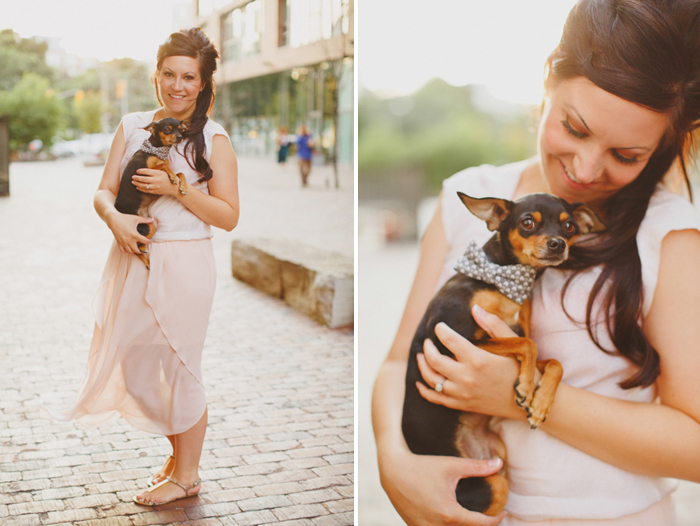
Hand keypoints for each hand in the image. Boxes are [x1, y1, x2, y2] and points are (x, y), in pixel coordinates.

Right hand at [106, 210, 153, 254]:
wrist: (113, 219)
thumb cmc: (125, 218)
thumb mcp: (136, 218)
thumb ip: (145, 220)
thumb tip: (152, 219)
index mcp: (134, 235)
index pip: (144, 241)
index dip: (149, 242)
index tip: (150, 242)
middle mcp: (129, 240)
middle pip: (136, 250)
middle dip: (141, 250)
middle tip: (143, 249)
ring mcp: (123, 242)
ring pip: (130, 251)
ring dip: (134, 251)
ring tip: (137, 248)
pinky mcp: (118, 242)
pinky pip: (123, 250)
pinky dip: (126, 251)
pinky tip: (129, 248)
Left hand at [132, 168, 178, 197]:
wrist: (173, 187)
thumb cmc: (166, 178)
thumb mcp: (161, 172)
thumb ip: (153, 172)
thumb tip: (143, 171)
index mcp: (158, 174)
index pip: (147, 171)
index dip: (141, 171)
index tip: (137, 171)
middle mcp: (156, 180)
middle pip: (144, 179)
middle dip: (137, 178)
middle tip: (133, 176)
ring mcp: (156, 187)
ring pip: (144, 185)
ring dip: (137, 184)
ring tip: (133, 182)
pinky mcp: (155, 191)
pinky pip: (146, 190)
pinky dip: (141, 189)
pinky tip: (137, 187)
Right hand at [380, 448, 506, 525]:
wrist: (393, 470)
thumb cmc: (422, 466)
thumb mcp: (451, 465)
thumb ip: (477, 467)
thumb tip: (498, 463)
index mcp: (450, 514)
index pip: (481, 525)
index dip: (496, 520)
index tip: (502, 512)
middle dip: (481, 525)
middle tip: (489, 516)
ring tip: (470, 518)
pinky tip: (450, 518)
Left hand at [416, 306, 526, 419]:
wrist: (530, 402)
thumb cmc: (523, 369)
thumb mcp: (514, 344)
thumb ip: (493, 325)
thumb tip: (474, 309)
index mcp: (478, 360)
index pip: (449, 340)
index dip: (440, 330)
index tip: (439, 326)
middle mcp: (467, 378)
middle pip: (434, 360)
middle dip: (427, 347)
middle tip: (428, 341)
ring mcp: (463, 394)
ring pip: (432, 380)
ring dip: (422, 366)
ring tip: (420, 356)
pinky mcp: (463, 405)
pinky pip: (436, 399)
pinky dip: (424, 390)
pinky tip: (420, 383)